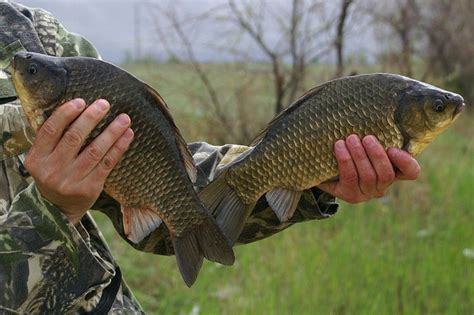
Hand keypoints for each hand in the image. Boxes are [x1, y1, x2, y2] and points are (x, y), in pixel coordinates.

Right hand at [24, 99, 133, 223]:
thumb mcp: (44, 159)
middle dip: (91, 118)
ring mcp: (72, 180)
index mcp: (37, 159)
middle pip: (74, 138)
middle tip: (104, 104)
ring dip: (112, 132)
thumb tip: (78, 108)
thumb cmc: (54, 174)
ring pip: (95, 150)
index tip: (81, 101)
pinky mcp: (90, 187)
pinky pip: (107, 163)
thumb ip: (53, 139)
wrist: (58, 208)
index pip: (50, 130)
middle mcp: (52, 170)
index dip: (65, 114)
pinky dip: (119, 147)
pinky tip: (127, 135)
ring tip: (124, 118)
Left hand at [317, 135, 419, 202]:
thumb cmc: (350, 147)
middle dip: (376, 154)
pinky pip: (350, 178)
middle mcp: (382, 185)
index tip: (392, 148)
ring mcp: (366, 192)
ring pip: (368, 176)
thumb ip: (375, 132)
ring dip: (359, 155)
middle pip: (386, 174)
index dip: (405, 162)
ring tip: (350, 139)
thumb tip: (378, 106)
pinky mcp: (350, 195)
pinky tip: (339, 147)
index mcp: (393, 171)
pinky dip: (345, 160)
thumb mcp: (364, 140)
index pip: (410, 172)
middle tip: (366, 138)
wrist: (325, 165)